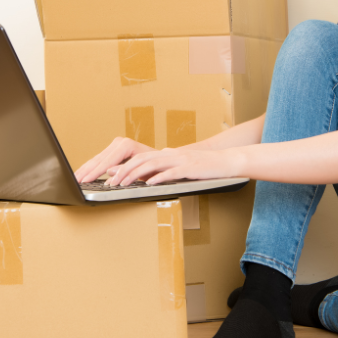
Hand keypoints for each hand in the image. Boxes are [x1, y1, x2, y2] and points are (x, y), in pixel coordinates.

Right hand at [73, 137, 155, 182]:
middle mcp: (120, 142)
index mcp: (127, 145)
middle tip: (75, 181)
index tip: (85, 181)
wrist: (161, 161)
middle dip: (86, 172)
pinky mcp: (113, 150)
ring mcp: (115, 145)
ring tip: (74, 179)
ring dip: (84, 170)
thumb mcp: (142, 170)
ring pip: (96, 159)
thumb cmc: (155, 166)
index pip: (107, 161)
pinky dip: (89, 168)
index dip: (95, 172)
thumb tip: (109, 173)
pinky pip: (98, 160)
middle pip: (98, 159)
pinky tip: (81, 174)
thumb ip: (124, 171)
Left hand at [107, 147, 244, 186]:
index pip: (140, 158)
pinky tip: (150, 183)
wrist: (226, 161)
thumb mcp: (180, 164)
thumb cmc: (203, 166)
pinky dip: (160, 177)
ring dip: (136, 174)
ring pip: (153, 164)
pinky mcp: (190, 168)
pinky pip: (172, 172)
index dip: (124, 166)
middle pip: (142, 160)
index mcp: (167, 154)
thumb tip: (148, 173)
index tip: (111, 177)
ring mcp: (180, 160)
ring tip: (125, 183)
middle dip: (125, 171)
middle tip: (112, 182)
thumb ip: (165, 167)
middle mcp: (171, 154)